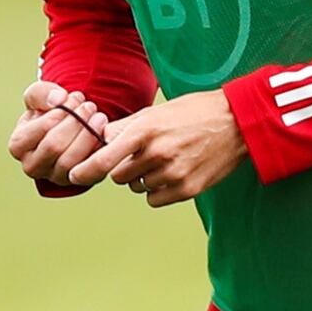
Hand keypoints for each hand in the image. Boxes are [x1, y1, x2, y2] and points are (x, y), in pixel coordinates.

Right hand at [8, 81, 107, 185]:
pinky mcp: (74, 181)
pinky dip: (96, 150)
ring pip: (70, 161)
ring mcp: (53, 176)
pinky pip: (86, 170)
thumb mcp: (39, 96)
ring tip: (99, 116)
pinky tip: (103, 132)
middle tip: (89, 105)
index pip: (40, 130)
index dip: (60, 113)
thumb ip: (41, 93)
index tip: (72, 98)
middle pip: (55, 146)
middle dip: (76, 122)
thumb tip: (57, 100)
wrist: (64, 126)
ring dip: (88, 135)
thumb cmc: (47, 111)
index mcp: (18, 145)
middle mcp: (32, 166)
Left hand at [68, 89, 246, 206]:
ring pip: (137, 187)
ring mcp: (172, 174)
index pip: (104, 159)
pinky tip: (173, 171)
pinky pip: (154, 199)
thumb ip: (126, 127)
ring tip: (164, 157)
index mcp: (145, 130)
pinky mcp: (186, 190)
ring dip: (141, 177)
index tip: (74, 175)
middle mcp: (156, 153)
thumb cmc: (193, 111)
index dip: (86, 170)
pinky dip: (157, 189)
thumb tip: (99, 140)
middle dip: (122, 167)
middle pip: (118, 176)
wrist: (236, 123)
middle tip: (141, 153)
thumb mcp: (157, 111)